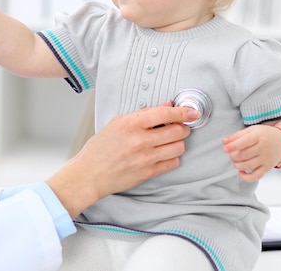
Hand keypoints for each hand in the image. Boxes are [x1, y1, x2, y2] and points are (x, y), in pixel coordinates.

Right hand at [46, 104, 198, 218]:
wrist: (89, 174)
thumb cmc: (100, 148)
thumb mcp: (117, 123)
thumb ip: (144, 114)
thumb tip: (167, 106)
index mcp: (130, 124)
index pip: (165, 114)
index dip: (183, 112)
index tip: (191, 112)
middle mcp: (139, 140)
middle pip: (177, 131)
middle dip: (182, 128)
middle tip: (179, 127)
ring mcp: (145, 158)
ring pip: (178, 148)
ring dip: (178, 143)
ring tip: (169, 141)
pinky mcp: (148, 173)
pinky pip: (173, 163)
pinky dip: (172, 157)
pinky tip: (163, 154)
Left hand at [222, 124, 280, 181]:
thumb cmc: (262, 135)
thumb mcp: (251, 130)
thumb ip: (236, 136)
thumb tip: (223, 142)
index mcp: (259, 136)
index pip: (244, 142)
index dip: (233, 146)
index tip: (225, 149)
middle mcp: (264, 148)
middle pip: (244, 155)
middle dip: (233, 156)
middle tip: (231, 154)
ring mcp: (266, 159)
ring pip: (248, 166)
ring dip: (237, 165)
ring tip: (235, 161)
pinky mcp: (267, 168)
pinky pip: (256, 176)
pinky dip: (246, 177)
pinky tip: (240, 172)